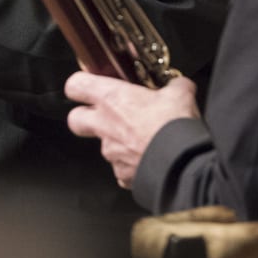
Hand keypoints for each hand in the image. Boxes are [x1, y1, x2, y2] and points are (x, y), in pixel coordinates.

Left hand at [66, 71, 199, 188]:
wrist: (182, 163)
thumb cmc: (174, 127)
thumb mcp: (180, 93)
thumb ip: (174, 86)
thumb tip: (179, 85)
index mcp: (112, 98)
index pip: (76, 85)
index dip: (80, 83)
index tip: (89, 84)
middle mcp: (105, 125)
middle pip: (75, 118)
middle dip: (85, 116)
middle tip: (105, 113)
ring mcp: (110, 152)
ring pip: (103, 144)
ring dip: (116, 140)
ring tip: (141, 137)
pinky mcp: (121, 174)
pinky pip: (120, 167)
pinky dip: (131, 163)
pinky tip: (148, 156)